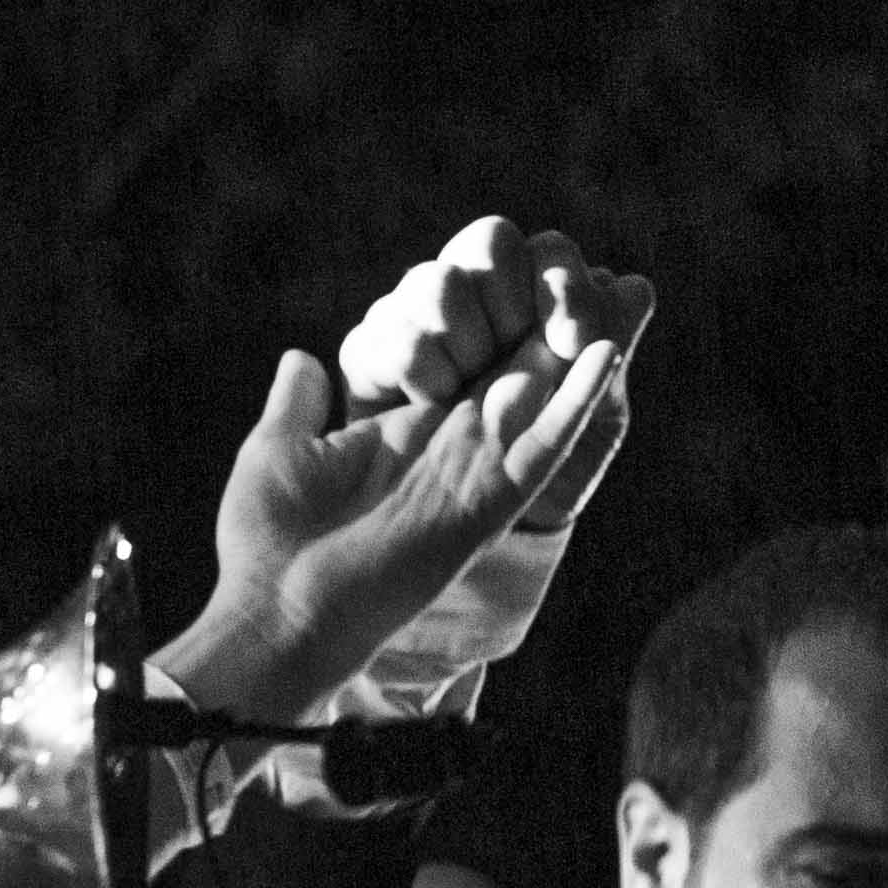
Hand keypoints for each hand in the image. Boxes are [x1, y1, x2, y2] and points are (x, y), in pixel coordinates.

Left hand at [185, 221, 654, 718]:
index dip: (495, 324)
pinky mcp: (486, 504)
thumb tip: (301, 358)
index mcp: (405, 437)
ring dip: (577, 351)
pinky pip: (543, 446)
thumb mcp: (279, 451)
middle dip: (551, 328)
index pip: (462, 371)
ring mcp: (472, 478)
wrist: (275, 616)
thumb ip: (298, 405)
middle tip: (595, 271)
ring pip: (542, 402)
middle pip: (516, 378)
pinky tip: (606, 355)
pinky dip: (575, 401)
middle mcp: (448, 455)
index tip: (522, 272)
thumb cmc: (265, 545)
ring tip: (621, 291)